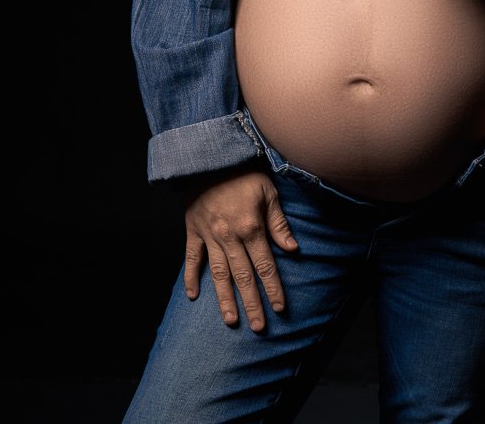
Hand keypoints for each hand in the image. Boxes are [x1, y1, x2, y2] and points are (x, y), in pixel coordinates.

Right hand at [183, 167, 297, 330]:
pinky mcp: (192, 231)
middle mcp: (229, 236)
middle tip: (259, 327)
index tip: (280, 308)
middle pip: (243, 277)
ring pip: (218, 274)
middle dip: (253, 303)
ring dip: (225, 299)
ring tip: (232, 321)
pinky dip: (190, 277)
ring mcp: (209, 236)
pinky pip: (191, 258)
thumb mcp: (268, 192)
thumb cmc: (244, 173)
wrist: (210, 157)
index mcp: (250, 227)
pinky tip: (193, 296)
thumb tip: (293, 250)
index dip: (273, 288)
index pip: (265, 265)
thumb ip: (279, 223)